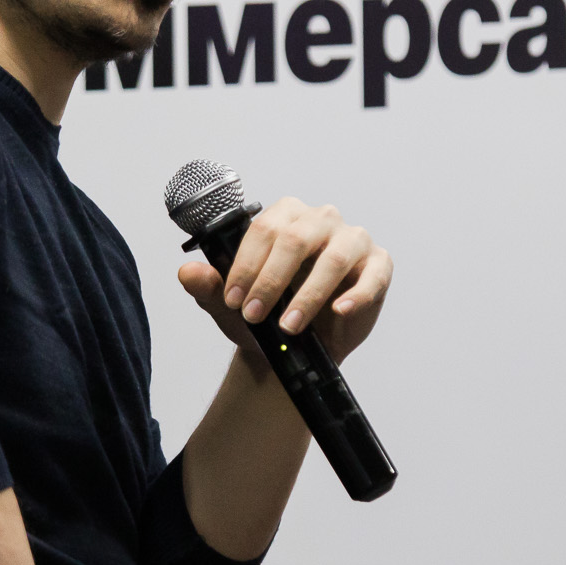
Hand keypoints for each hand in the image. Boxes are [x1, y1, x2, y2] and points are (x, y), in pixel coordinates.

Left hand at [175, 197, 391, 363]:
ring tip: (289, 327)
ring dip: (308, 295)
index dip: (246, 266)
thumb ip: (208, 286)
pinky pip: (372, 276)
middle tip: (255, 317)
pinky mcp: (378, 266)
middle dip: (271, 281)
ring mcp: (352, 240)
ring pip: (333, 258)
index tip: (234, 300)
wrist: (296, 347)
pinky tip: (338, 311)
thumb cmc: (266, 313)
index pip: (264, 230)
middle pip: (296, 239)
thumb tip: (187, 273)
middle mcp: (320, 220)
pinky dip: (356, 295)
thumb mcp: (230, 305)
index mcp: (284, 217)